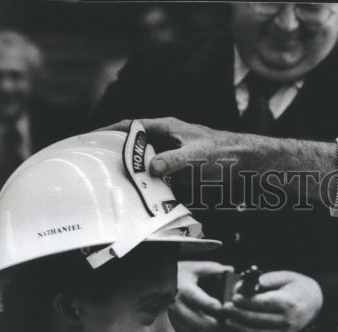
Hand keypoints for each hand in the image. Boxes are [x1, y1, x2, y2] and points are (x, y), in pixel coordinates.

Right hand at [99, 117, 271, 177]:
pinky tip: (138, 200)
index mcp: (166, 127)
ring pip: (144, 166)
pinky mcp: (178, 174)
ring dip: (131, 175)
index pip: (130, 126)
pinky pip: (157, 181)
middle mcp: (165, 141)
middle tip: (94, 169)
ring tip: (110, 187)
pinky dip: (148, 188)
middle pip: (133, 147)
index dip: (108, 131)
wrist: (248, 163)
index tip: (89, 140)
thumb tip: (149, 167)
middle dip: (115, 157)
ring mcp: (171, 158)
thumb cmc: (224, 152)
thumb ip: (173, 160)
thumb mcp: (196, 155)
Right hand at [169, 261, 234, 331]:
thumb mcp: (193, 267)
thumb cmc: (176, 273)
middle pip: (200, 322)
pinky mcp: (172, 324)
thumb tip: (229, 270)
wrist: (154, 281)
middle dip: (218, 328)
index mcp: (184, 290)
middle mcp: (178, 305)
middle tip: (233, 328)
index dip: (217, 307)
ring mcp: (173, 317)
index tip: (229, 310)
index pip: (202, 301)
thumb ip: (212, 269)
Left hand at [222, 271, 322, 331]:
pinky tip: (239, 330)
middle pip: (257, 320)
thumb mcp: (288, 276)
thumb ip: (269, 278)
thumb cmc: (300, 287)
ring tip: (228, 321)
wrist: (316, 303)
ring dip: (240, 329)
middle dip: (238, 315)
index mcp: (287, 303)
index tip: (234, 297)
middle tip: (226, 308)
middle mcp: (286, 319)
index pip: (263, 304)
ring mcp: (284, 331)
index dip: (246, 302)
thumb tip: (253, 282)